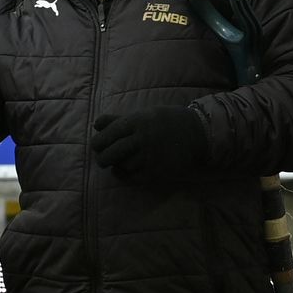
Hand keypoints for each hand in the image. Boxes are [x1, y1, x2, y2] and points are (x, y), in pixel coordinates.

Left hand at [90, 106, 208, 176]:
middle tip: (102, 158)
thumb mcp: (142, 115)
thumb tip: (95, 125)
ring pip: (122, 165)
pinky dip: (123, 175)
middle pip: (111, 153)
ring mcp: (150, 156)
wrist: (196, 132)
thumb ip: (117, 120)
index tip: (97, 145)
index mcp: (136, 122)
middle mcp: (142, 139)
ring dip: (117, 164)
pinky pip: (133, 177)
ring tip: (118, 161)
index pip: (108, 134)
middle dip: (102, 157)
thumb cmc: (164, 121)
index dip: (98, 142)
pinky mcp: (158, 171)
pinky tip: (122, 170)